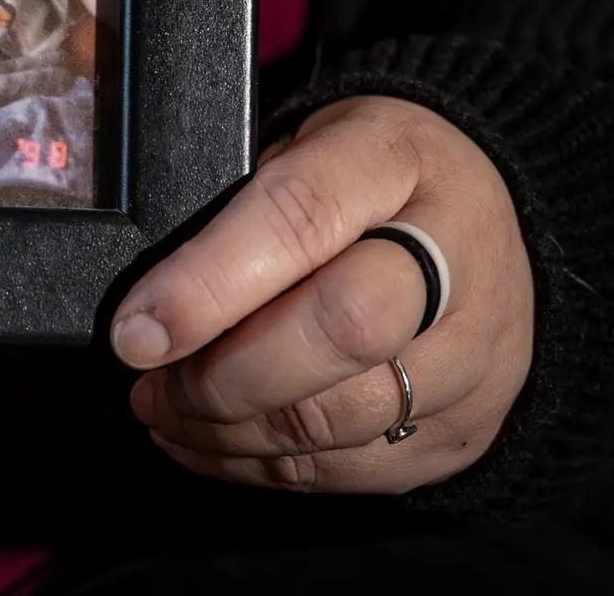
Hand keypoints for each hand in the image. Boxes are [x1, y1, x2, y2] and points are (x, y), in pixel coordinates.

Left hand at [112, 96, 532, 492]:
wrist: (479, 221)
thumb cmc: (360, 179)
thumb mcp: (300, 144)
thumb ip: (240, 209)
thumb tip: (151, 309)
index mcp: (395, 161)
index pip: (301, 221)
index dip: (207, 285)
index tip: (134, 332)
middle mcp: (456, 261)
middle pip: (341, 334)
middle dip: (222, 376)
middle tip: (149, 383)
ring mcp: (475, 355)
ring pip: (342, 419)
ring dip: (228, 431)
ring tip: (164, 410)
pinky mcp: (467, 428)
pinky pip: (353, 469)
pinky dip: (264, 467)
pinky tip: (210, 441)